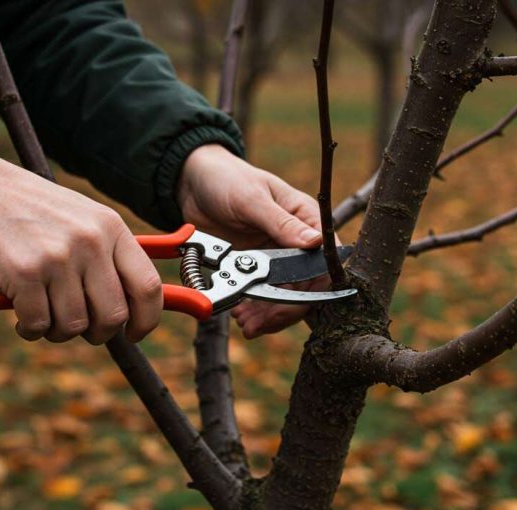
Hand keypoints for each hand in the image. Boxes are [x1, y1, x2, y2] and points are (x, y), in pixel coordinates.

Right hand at [0, 156, 161, 343]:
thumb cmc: (33, 213)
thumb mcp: (83, 221)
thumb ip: (109, 260)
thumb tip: (132, 314)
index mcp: (112, 228)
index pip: (148, 287)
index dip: (146, 320)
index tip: (135, 333)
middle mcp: (90, 241)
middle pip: (113, 315)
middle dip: (97, 333)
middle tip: (78, 326)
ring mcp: (57, 257)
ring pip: (74, 325)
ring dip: (57, 331)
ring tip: (43, 312)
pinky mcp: (23, 273)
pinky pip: (38, 325)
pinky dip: (30, 329)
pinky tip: (21, 312)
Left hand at [177, 145, 327, 337]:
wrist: (191, 183)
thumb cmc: (226, 179)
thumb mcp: (252, 199)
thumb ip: (282, 223)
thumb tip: (316, 243)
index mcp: (306, 218)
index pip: (325, 260)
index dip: (315, 287)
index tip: (293, 304)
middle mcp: (297, 242)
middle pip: (307, 287)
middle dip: (286, 310)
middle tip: (260, 323)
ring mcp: (277, 258)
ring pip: (286, 297)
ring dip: (269, 315)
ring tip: (246, 323)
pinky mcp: (256, 269)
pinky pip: (264, 296)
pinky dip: (255, 310)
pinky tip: (240, 314)